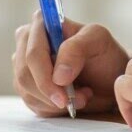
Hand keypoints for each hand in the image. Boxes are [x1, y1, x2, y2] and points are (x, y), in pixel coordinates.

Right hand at [13, 11, 129, 116]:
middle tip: (81, 97)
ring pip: (26, 90)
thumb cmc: (104, 55)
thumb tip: (57, 76)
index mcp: (41, 24)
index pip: (33, 53)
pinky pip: (31, 102)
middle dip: (53, 92)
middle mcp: (26, 42)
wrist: (108, 80)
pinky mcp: (26, 86)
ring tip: (82, 96)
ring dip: (55, 101)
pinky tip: (70, 101)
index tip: (64, 93)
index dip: (45, 76)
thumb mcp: (98, 41)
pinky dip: (53, 108)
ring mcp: (23, 65)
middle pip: (25, 73)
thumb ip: (76, 49)